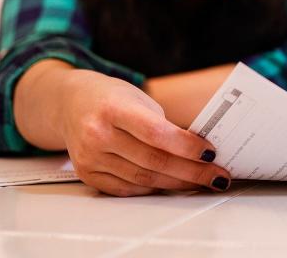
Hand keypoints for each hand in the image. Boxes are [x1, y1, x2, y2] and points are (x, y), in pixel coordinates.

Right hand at [58, 69, 230, 196]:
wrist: (70, 104)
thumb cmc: (111, 98)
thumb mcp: (137, 98)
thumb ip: (162, 124)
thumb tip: (197, 150)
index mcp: (113, 109)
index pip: (156, 133)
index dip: (186, 146)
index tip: (211, 153)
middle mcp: (97, 134)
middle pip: (153, 161)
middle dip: (192, 171)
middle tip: (217, 175)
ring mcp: (90, 158)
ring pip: (143, 178)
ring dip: (178, 183)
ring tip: (202, 182)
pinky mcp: (87, 175)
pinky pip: (128, 188)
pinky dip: (154, 187)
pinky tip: (173, 184)